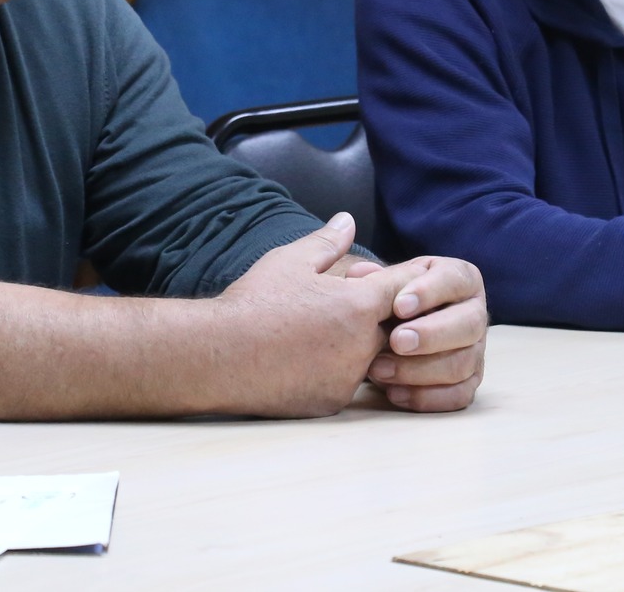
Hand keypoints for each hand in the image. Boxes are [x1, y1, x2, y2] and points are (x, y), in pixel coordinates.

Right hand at [215, 213, 410, 415]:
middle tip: (347, 304)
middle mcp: (364, 344)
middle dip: (380, 314)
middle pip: (395, 326)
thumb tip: (348, 220)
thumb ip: (328, 241)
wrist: (219, 355)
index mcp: (360, 305)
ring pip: (372, 357)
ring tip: (323, 331)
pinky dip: (336, 371)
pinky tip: (308, 359)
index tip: (388, 279)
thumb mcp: (291, 260)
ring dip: (359, 344)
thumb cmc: (255, 302)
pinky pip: (347, 383)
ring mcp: (350, 378)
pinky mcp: (333, 402)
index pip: (404, 287)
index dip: (399, 280)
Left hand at [348, 252, 486, 411]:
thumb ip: (374, 278)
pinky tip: (393, 393)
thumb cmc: (391, 301)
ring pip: (463, 364)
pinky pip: (459, 396)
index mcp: (461, 279)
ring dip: (420, 371)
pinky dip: (426, 397)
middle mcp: (476, 313)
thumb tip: (360, 275)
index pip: (455, 280)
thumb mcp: (384, 282)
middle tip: (396, 341)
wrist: (392, 330)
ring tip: (379, 370)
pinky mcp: (469, 382)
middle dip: (431, 335)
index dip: (429, 293)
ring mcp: (476, 350)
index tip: (399, 306)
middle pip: (470, 325)